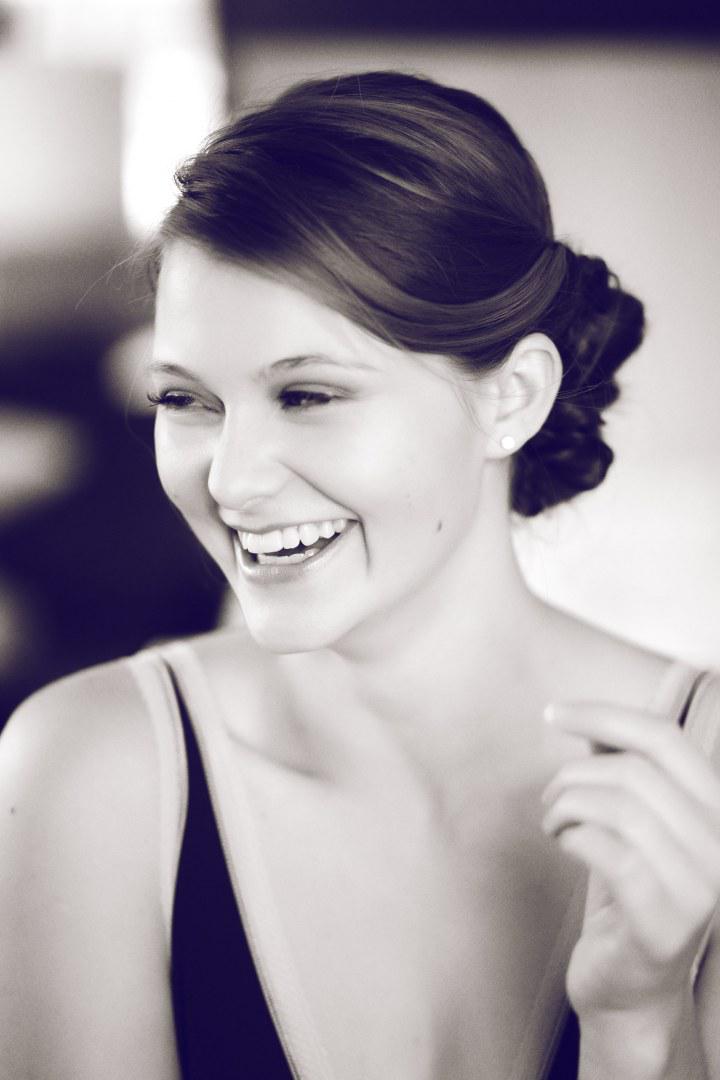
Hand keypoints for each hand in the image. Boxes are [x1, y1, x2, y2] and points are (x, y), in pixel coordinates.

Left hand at [541, 701, 719, 1018]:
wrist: (630, 990)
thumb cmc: (627, 893)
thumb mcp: (631, 821)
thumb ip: (622, 771)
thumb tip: (591, 723)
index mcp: (718, 811)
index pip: (665, 738)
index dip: (604, 715)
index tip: (554, 712)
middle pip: (634, 772)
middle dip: (574, 775)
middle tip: (549, 799)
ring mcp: (701, 889)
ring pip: (620, 807)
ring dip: (567, 806)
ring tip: (553, 823)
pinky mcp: (665, 923)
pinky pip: (608, 851)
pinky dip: (572, 838)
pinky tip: (564, 846)